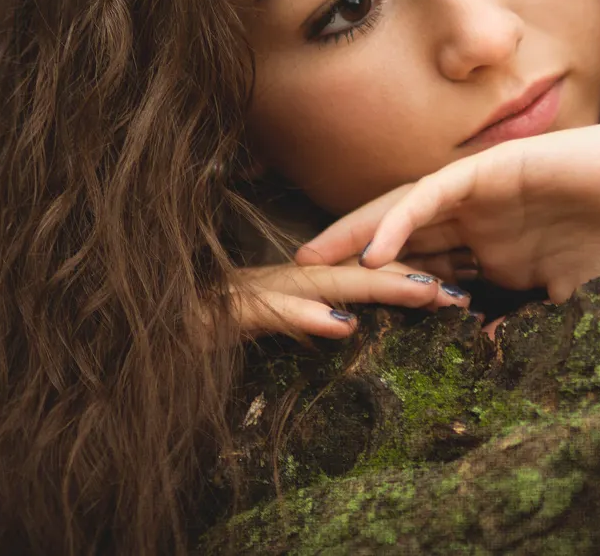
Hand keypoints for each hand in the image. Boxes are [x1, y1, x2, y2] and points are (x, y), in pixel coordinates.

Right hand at [218, 257, 470, 344]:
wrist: (132, 318)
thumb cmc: (199, 319)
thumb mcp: (264, 319)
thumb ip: (302, 317)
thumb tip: (344, 325)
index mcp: (298, 281)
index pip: (364, 276)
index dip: (412, 277)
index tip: (463, 288)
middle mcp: (286, 278)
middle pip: (360, 273)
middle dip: (415, 278)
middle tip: (466, 292)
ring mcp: (259, 289)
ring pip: (328, 284)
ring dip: (380, 289)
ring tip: (428, 294)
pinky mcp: (230, 308)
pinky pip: (272, 312)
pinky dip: (305, 317)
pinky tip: (339, 327)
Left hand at [299, 98, 599, 301]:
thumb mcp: (576, 304)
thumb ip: (532, 325)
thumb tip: (494, 367)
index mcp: (503, 250)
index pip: (431, 268)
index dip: (387, 292)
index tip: (346, 323)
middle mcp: (488, 218)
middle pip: (405, 236)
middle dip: (352, 260)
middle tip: (302, 289)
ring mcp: (493, 190)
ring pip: (409, 209)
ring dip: (359, 235)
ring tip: (313, 264)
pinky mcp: (502, 167)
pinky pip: (440, 191)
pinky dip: (405, 218)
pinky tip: (376, 252)